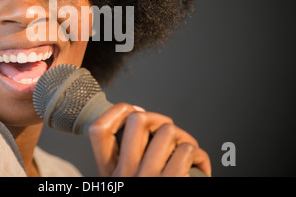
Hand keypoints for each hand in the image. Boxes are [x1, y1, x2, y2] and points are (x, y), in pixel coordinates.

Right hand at [88, 103, 211, 176]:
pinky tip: (198, 167)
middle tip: (167, 132)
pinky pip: (187, 151)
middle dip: (159, 119)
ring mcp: (147, 180)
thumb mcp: (125, 185)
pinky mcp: (171, 185)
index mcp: (110, 174)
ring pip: (167, 131)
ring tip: (186, 151)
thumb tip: (143, 124)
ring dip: (183, 137)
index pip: (97, 129)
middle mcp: (124, 175)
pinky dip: (198, 155)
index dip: (117, 111)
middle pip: (137, 120)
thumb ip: (126, 162)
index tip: (135, 112)